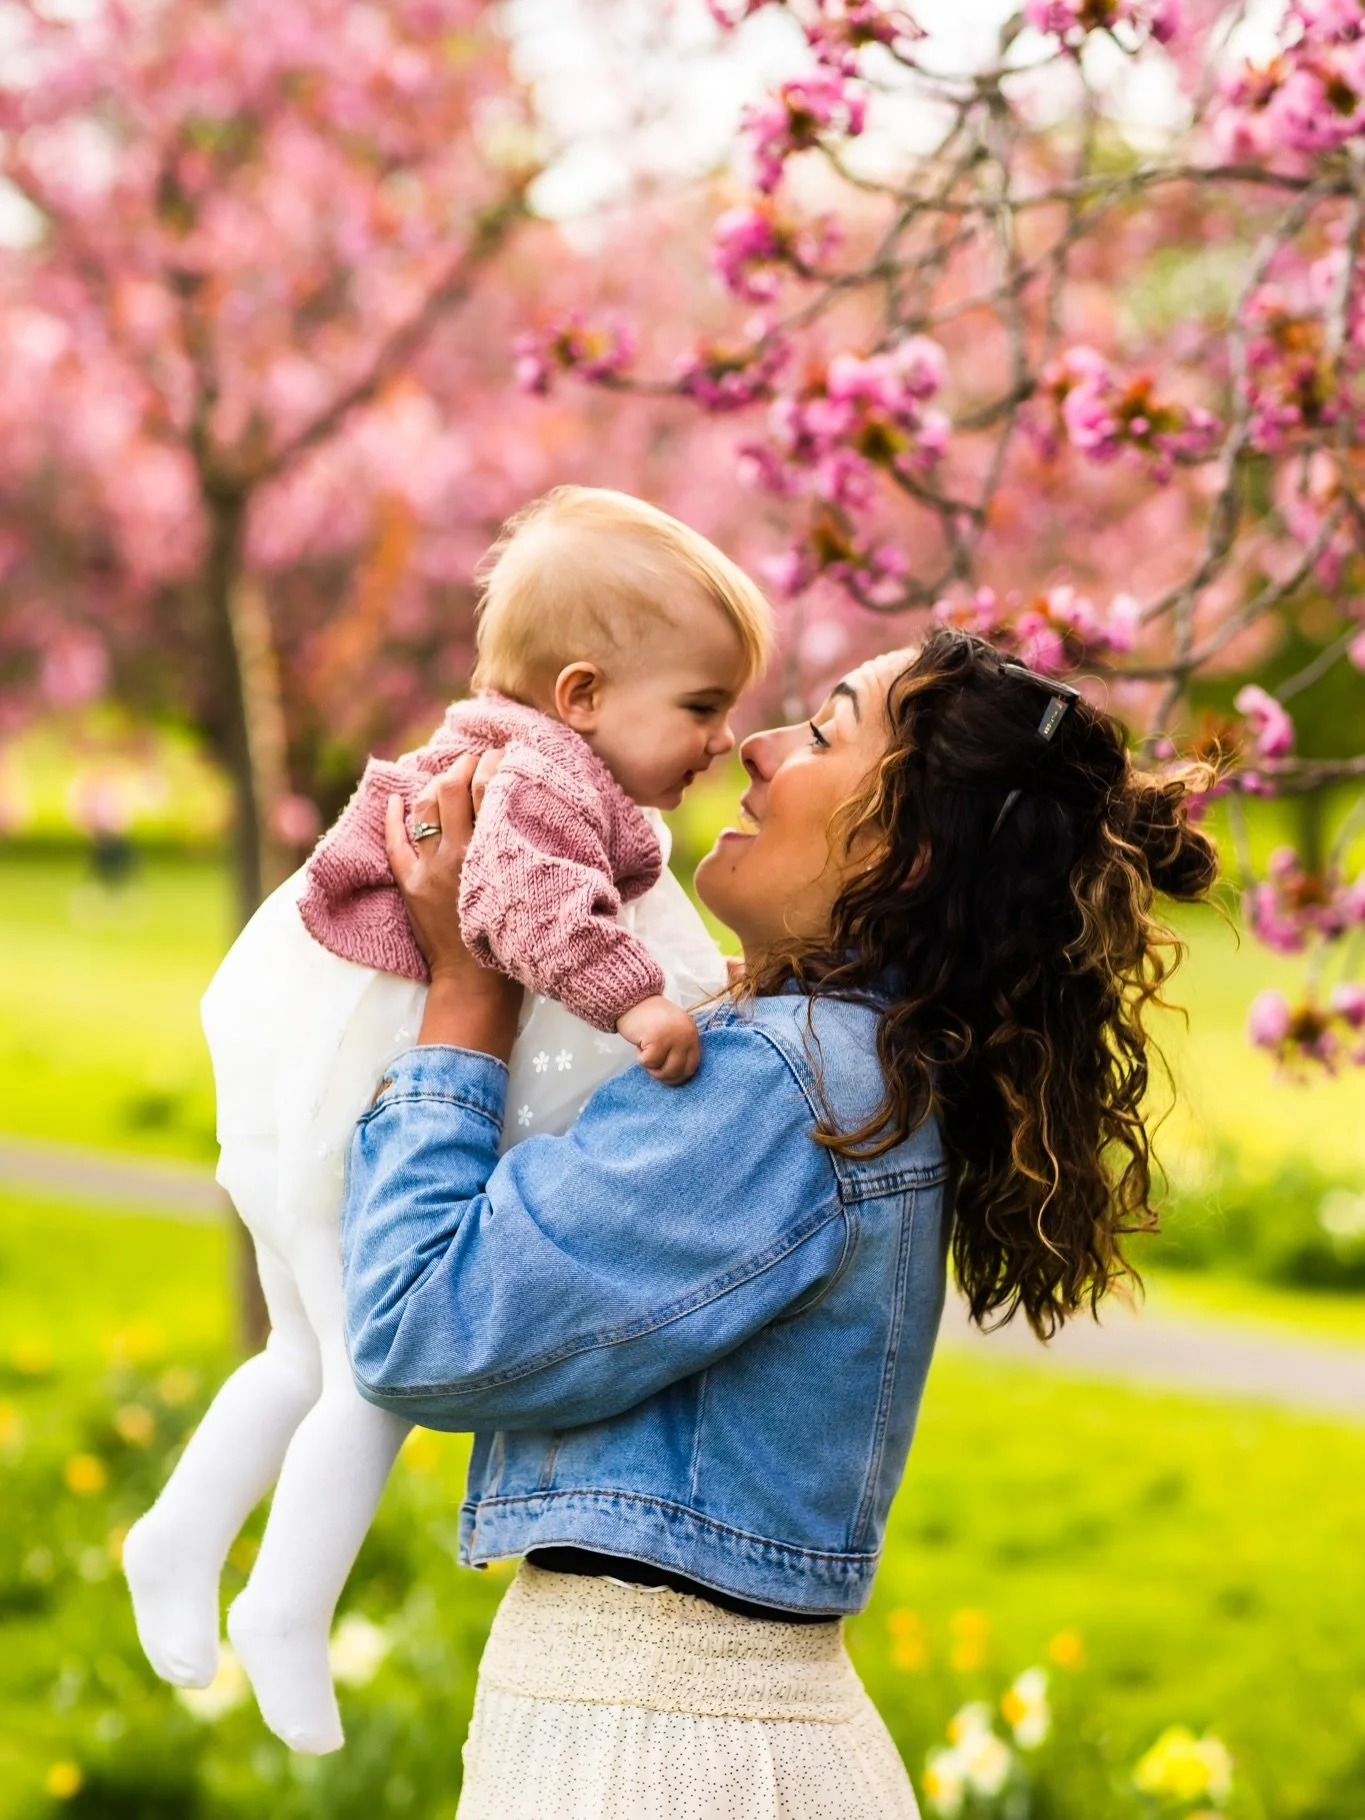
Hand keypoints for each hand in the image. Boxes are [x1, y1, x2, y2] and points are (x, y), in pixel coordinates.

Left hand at [384, 757, 521, 1062]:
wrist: (475, 986)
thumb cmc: (515, 942)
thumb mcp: (528, 889)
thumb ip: (526, 854)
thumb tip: (532, 817)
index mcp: (491, 855)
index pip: (489, 792)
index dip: (494, 765)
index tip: (503, 754)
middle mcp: (457, 855)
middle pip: (454, 791)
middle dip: (464, 766)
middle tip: (476, 758)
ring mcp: (428, 870)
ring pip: (425, 809)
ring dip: (435, 785)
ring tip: (447, 776)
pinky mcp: (409, 886)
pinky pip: (395, 844)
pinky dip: (393, 818)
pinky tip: (394, 800)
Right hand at [616, 995, 701, 1085]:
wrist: (632, 999)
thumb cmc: (649, 1018)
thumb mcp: (672, 1030)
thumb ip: (678, 1048)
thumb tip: (677, 1075)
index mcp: (691, 1034)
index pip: (693, 1065)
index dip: (679, 1076)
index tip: (666, 1076)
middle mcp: (686, 1035)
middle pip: (680, 1071)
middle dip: (663, 1075)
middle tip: (651, 1066)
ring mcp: (673, 1037)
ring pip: (665, 1070)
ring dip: (651, 1067)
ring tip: (645, 1052)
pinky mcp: (658, 1039)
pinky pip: (649, 1062)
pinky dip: (641, 1058)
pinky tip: (639, 1044)